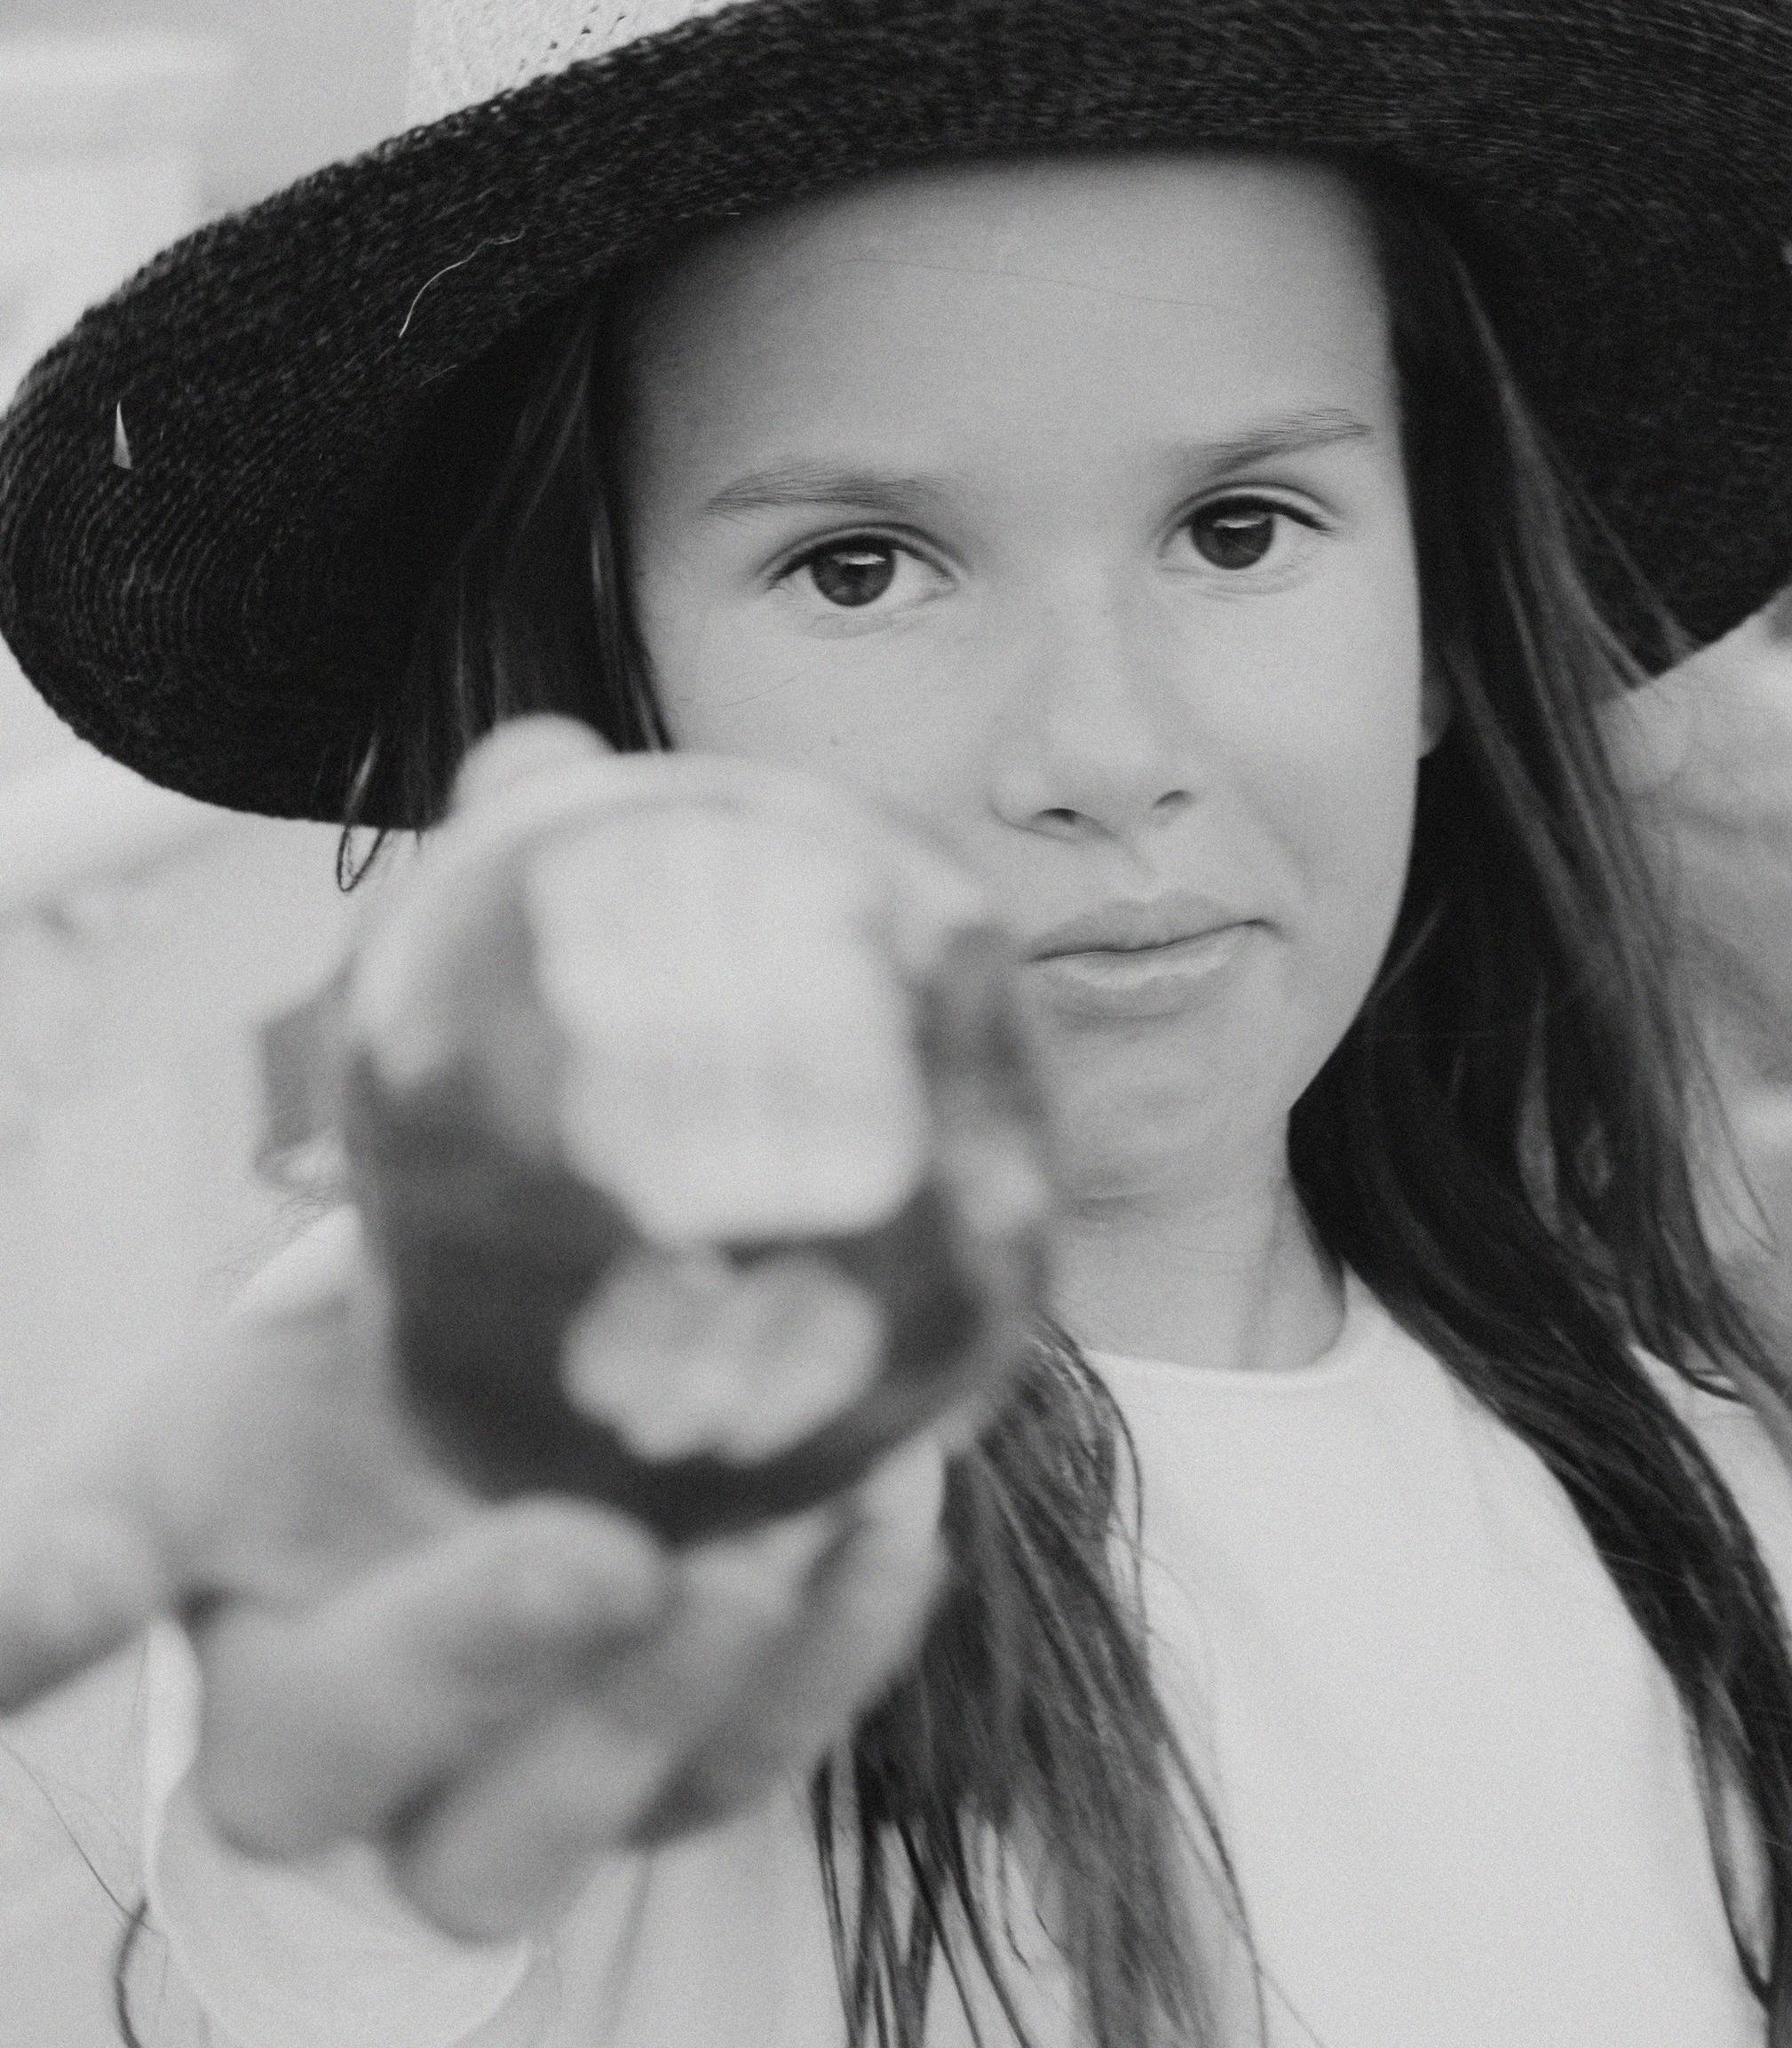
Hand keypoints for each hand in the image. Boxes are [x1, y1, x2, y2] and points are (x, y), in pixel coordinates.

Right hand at [0, 715, 962, 1939]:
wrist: (554, 1452)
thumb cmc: (464, 1291)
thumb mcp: (454, 1137)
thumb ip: (483, 963)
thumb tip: (540, 767)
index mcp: (221, 1491)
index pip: (96, 1545)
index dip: (44, 1598)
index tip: (37, 1621)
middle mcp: (312, 1661)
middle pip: (302, 1755)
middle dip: (454, 1658)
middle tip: (596, 1543)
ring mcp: (466, 1766)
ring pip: (506, 1841)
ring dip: (656, 1704)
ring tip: (781, 1529)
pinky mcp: (638, 1796)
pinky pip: (724, 1794)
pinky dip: (823, 1673)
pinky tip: (891, 1519)